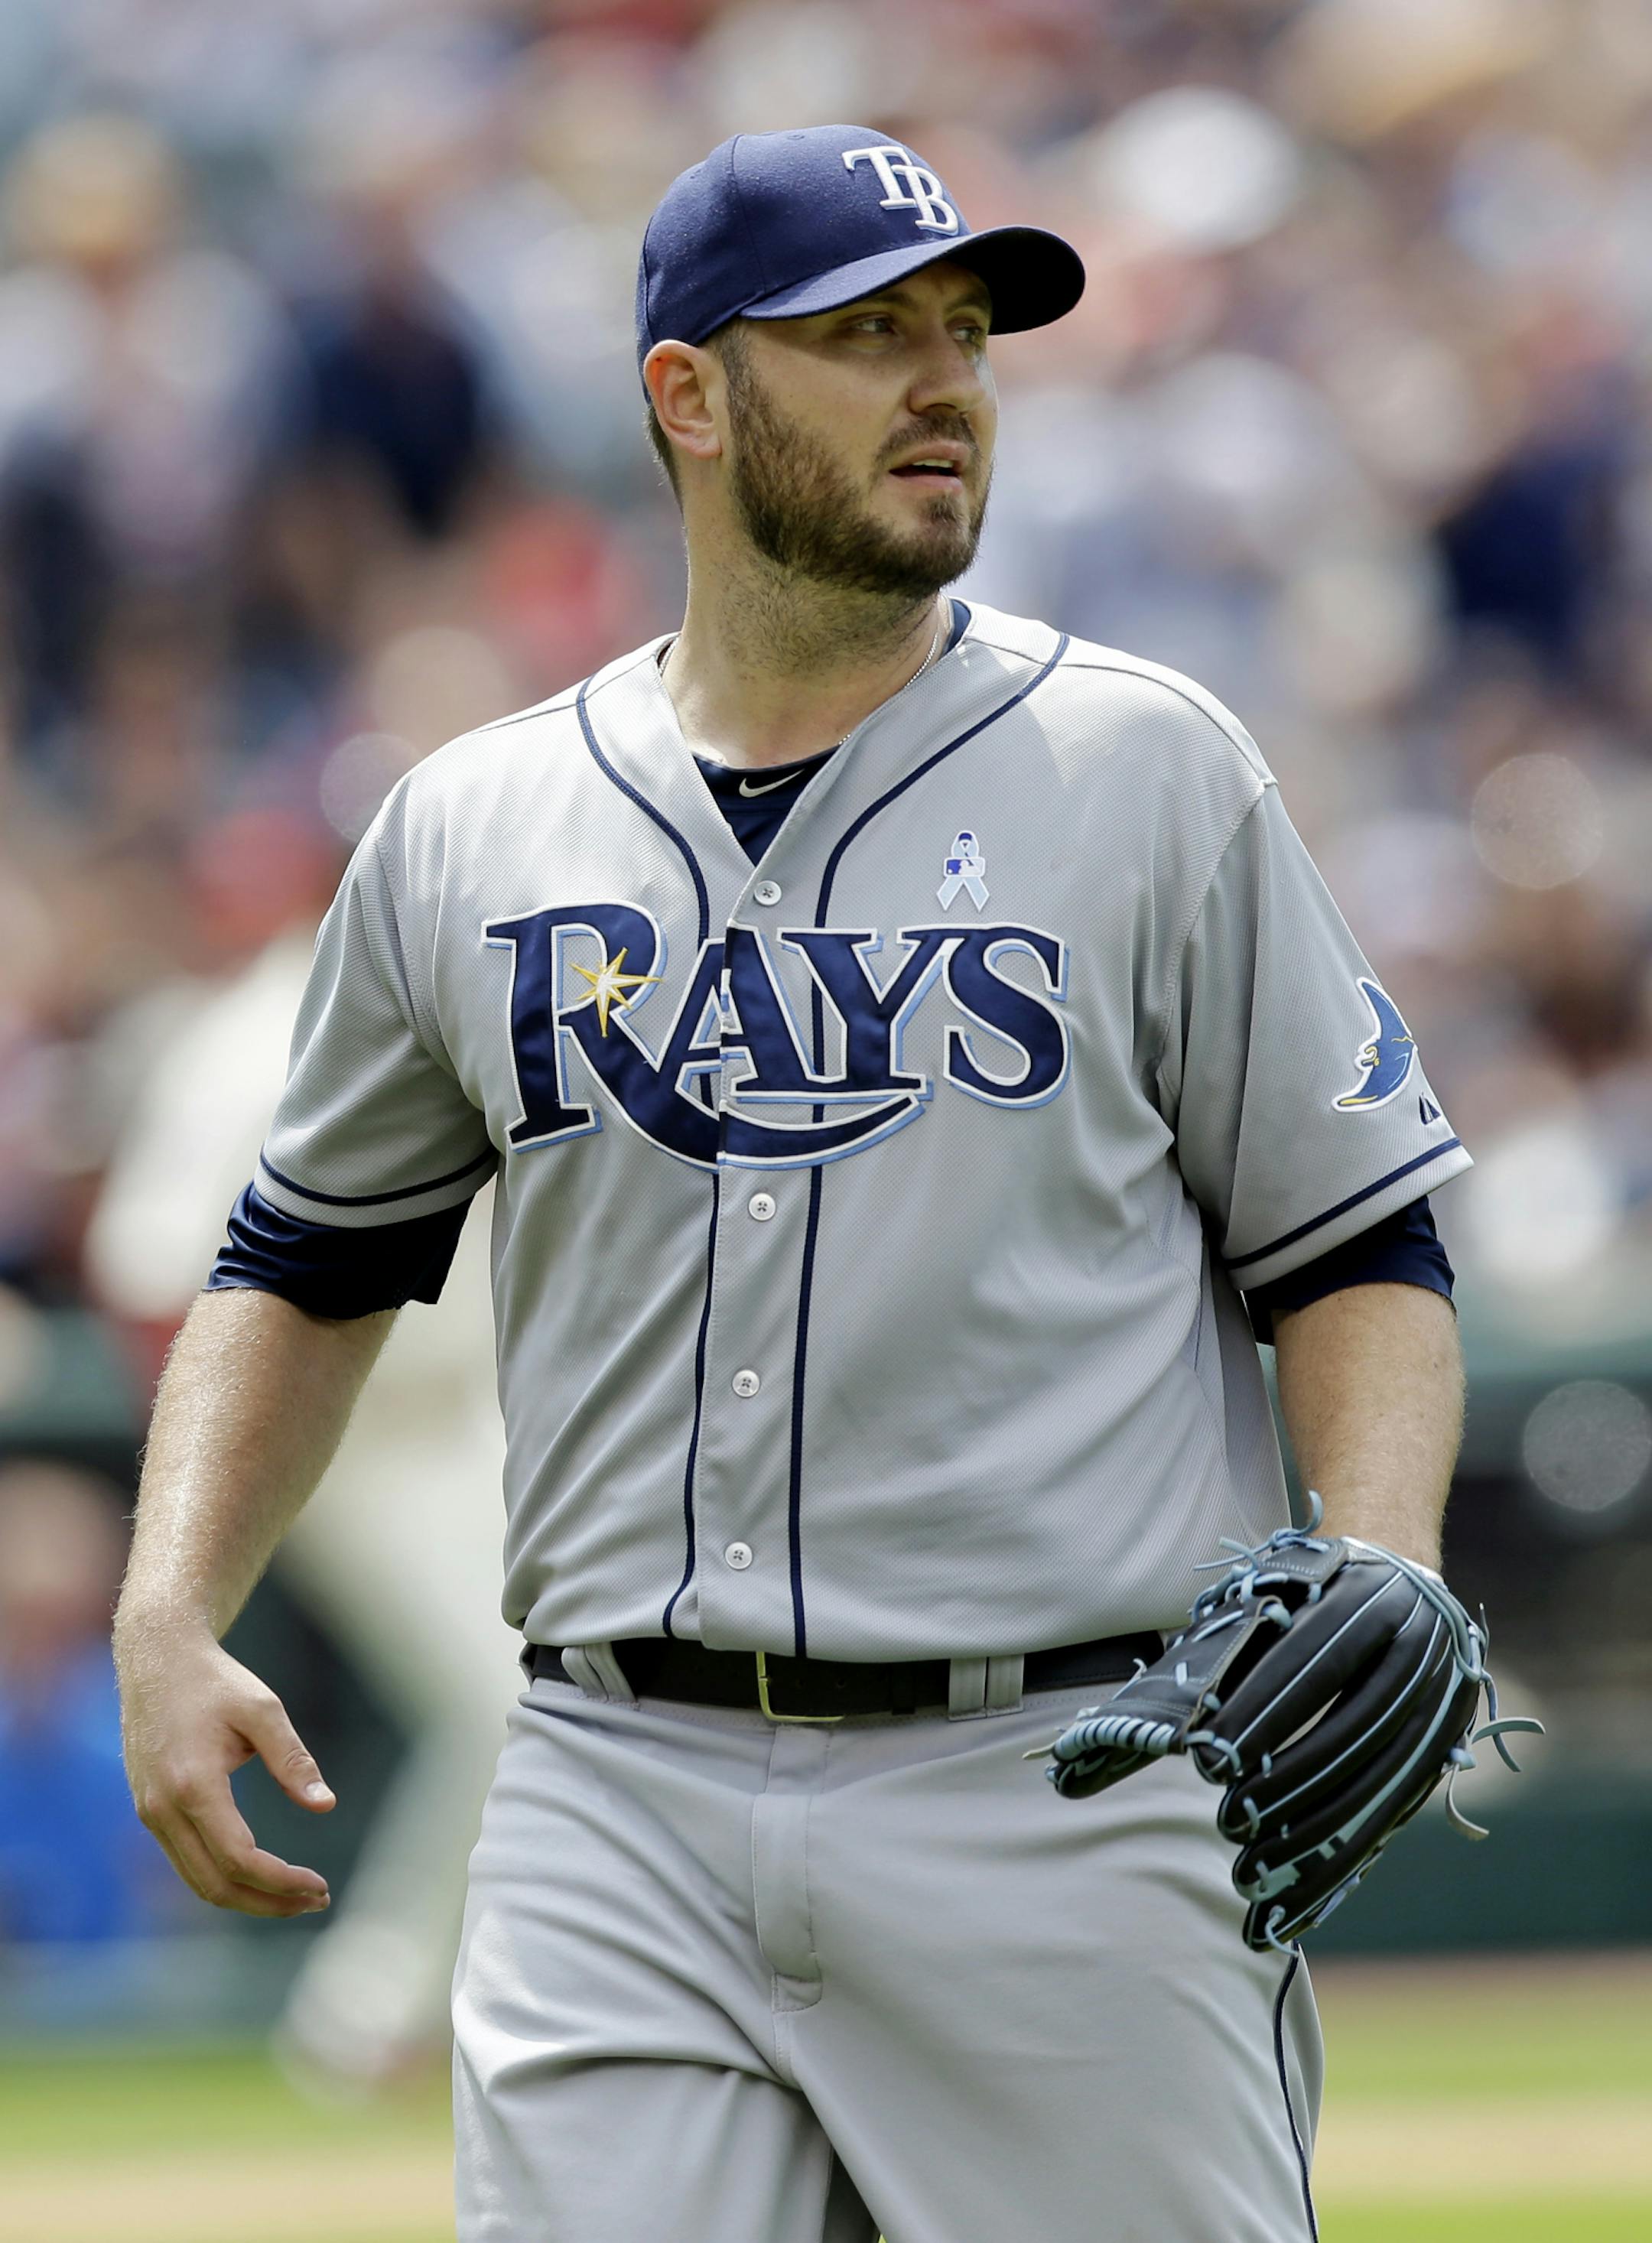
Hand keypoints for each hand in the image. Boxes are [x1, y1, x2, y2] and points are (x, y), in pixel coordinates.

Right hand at [115, 1619, 334, 1918]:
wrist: (157, 1659)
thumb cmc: (215, 1681)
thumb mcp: (263, 1710)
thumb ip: (293, 1761)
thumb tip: (326, 1806)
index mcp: (192, 1785)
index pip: (238, 1859)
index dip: (282, 1882)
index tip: (321, 1887)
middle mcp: (162, 1809)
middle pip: (214, 1885)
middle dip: (268, 1902)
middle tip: (316, 1900)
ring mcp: (150, 1813)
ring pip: (196, 1881)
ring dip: (246, 1897)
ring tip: (295, 1894)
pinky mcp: (149, 1810)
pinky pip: (185, 1862)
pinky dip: (223, 1878)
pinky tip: (260, 1872)